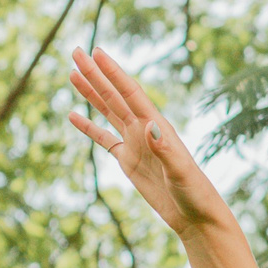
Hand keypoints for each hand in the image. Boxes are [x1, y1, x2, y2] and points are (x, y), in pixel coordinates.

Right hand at [66, 49, 231, 235]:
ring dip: (90, 93)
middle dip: (96, 74)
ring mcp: (135, 144)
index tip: (96, 53)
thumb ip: (165, 151)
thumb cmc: (194, 193)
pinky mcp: (128, 161)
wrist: (195, 216)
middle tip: (76, 51)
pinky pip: (104, 139)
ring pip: (108, 112)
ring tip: (72, 73)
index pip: (131, 93)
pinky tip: (72, 114)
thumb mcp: (180, 172)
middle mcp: (145, 130)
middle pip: (115, 96)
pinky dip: (88, 126)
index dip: (113, 73)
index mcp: (158, 127)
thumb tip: (149, 127)